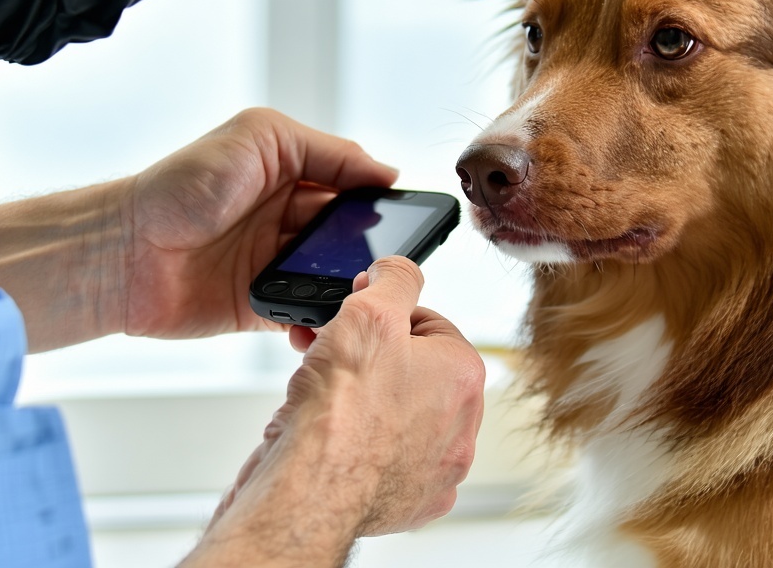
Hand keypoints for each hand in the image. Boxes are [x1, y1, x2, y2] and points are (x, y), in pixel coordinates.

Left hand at [119, 108, 396, 338]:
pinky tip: (329, 319)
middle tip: (387, 262)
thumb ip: (326, 150)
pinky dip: (322, 320)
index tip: (408, 215)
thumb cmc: (182, 184)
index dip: (380, 200)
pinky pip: (306, 315)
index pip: (352, 184)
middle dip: (371, 249)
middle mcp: (285, 215)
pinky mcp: (261, 304)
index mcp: (289, 170)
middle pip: (349, 235)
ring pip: (334, 278)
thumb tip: (383, 171)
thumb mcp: (260, 138)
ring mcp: (274, 261)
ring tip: (362, 293)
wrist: (126, 251)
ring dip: (349, 286)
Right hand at [181, 257, 486, 566]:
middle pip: (411, 370)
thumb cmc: (341, 410)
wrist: (309, 490)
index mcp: (463, 373)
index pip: (426, 323)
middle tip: (330, 354)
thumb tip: (398, 269)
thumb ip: (393, 278)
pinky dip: (359, 444)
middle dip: (369, 356)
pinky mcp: (408, 502)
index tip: (351, 319)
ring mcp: (436, 469)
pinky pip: (385, 459)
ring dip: (361, 398)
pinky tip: (332, 436)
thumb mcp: (369, 311)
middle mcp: (461, 425)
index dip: (381, 316)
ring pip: (396, 415)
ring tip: (322, 394)